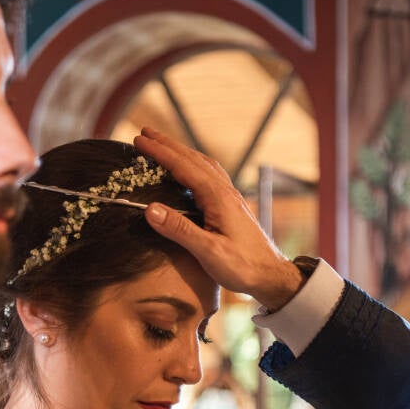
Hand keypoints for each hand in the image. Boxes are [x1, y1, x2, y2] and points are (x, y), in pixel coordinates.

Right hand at [133, 128, 305, 309]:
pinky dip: (194, 164)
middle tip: (144, 132)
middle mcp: (225, 191)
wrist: (271, 275)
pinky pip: (210, 175)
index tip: (138, 140)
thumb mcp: (208, 252)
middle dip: (167, 144)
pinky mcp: (232, 205)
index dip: (159, 152)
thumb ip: (179, 229)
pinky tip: (190, 170)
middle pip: (192, 159)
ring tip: (162, 145)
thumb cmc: (242, 267)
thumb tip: (150, 209)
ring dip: (181, 152)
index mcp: (218, 197)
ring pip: (202, 164)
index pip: (183, 166)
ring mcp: (230, 197)